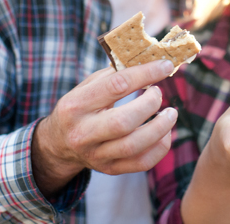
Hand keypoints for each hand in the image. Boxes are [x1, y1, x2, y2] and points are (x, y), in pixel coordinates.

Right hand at [31, 60, 177, 196]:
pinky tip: (164, 133)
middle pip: (123, 121)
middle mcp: (83, 133)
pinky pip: (142, 163)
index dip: (145, 74)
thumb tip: (150, 61)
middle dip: (150, 104)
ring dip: (160, 127)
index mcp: (76, 105)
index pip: (116, 86)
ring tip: (170, 113)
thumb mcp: (87, 86)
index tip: (165, 65)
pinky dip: (160, 147)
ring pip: (134, 146)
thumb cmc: (80, 107)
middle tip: (159, 93)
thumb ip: (114, 74)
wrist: (59, 144)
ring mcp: (96, 155)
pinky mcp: (110, 168)